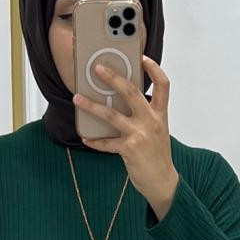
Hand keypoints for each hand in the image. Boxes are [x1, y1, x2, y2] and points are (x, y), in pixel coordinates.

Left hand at [72, 55, 178, 218]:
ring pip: (111, 115)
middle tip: (97, 68)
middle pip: (131, 92)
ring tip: (77, 98)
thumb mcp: (157, 131)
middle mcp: (151, 121)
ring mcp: (140, 135)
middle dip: (113, 77)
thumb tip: (118, 99)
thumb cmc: (157, 155)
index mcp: (160, 114)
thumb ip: (144, 114)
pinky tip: (86, 137)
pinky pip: (106, 142)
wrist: (163, 182)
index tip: (143, 57)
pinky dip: (94, 140)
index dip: (154, 69)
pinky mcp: (129, 150)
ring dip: (91, 105)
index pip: (163, 85)